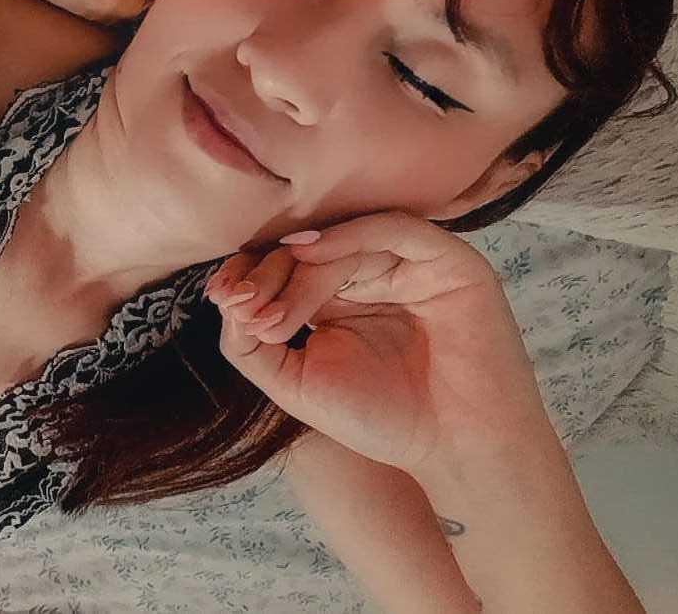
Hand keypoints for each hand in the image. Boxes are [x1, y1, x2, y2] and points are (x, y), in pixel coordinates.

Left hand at [210, 211, 554, 474]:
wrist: (456, 448)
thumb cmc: (381, 419)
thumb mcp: (294, 383)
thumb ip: (248, 346)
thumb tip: (224, 298)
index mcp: (337, 298)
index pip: (285, 266)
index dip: (249, 274)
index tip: (221, 296)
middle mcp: (372, 274)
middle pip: (307, 251)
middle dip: (267, 275)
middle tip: (243, 307)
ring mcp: (410, 264)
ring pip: (341, 241)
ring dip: (297, 270)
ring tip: (271, 310)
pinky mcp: (447, 261)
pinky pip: (393, 229)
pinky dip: (347, 236)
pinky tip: (308, 253)